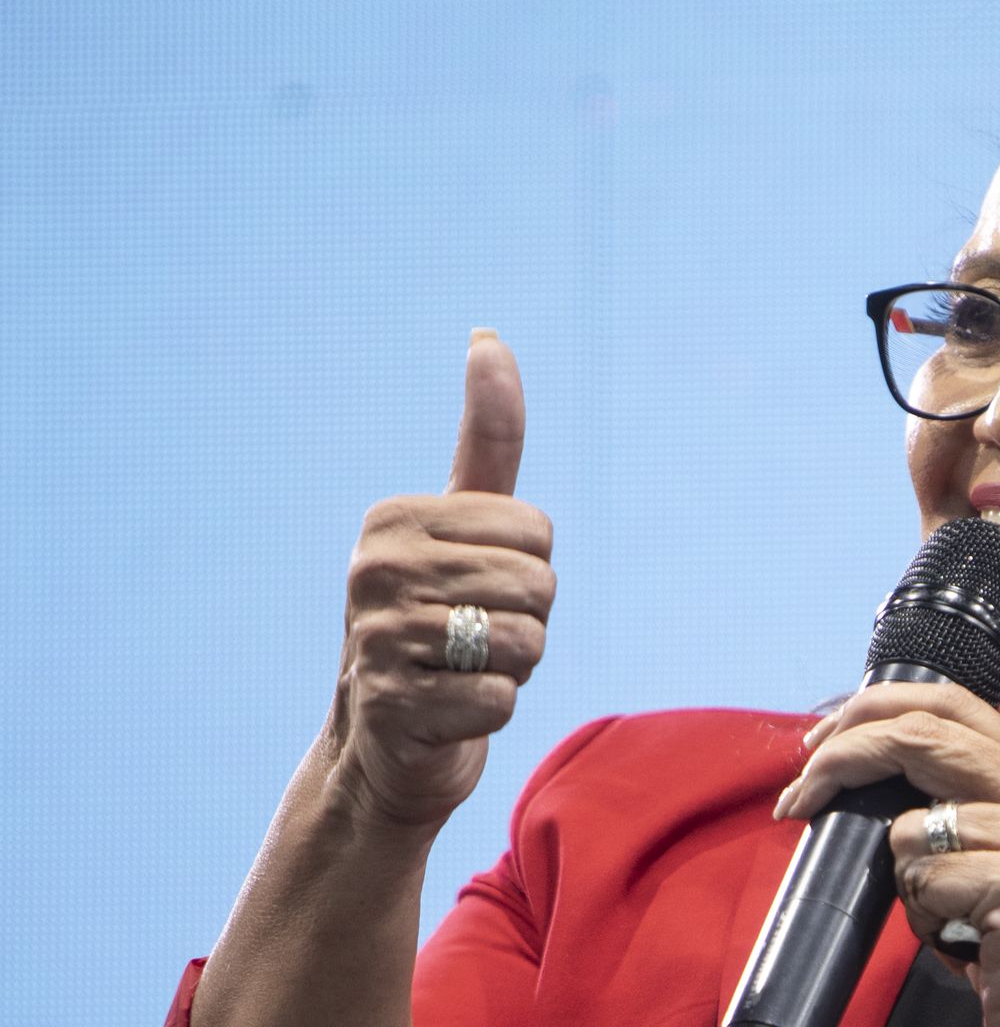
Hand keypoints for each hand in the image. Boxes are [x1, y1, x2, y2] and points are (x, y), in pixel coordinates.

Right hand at [325, 331, 554, 831]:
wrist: (386, 747)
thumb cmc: (441, 622)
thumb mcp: (463, 527)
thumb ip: (486, 440)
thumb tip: (487, 338)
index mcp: (394, 519)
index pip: (537, 531)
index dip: (529, 570)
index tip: (476, 589)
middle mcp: (375, 570)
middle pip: (538, 584)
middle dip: (527, 621)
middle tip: (473, 640)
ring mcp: (379, 638)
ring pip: (527, 641)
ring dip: (514, 668)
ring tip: (463, 671)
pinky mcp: (395, 707)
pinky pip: (503, 698)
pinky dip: (493, 711)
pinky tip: (450, 712)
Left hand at [778, 685, 999, 1026]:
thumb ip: (962, 804)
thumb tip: (865, 772)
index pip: (948, 701)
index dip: (874, 709)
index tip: (823, 739)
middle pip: (917, 734)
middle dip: (841, 757)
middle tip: (798, 795)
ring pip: (907, 828)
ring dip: (905, 885)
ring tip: (950, 919)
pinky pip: (921, 883)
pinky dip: (925, 921)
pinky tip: (966, 943)